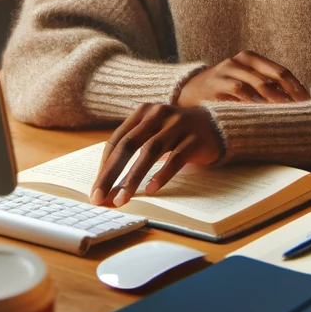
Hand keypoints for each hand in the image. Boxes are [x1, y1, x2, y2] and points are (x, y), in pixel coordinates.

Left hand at [90, 104, 221, 206]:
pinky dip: (162, 174)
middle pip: (129, 144)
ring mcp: (178, 125)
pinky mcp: (194, 139)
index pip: (117, 139)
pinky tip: (150, 189)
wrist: (214, 125)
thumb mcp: (153, 133)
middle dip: (111, 173)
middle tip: (100, 196)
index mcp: (143, 112)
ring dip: (133, 177)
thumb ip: (133, 151)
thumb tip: (108, 186)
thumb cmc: (176, 134)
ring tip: (122, 198)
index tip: (96, 189)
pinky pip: (176, 158)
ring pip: (150, 151)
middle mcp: (158, 114)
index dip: (105, 165)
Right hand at [177, 51, 308, 105]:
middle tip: (301, 112)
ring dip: (272, 104)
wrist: (189, 89)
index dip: (296, 88)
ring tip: (285, 116)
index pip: (280, 71)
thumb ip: (267, 82)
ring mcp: (225, 75)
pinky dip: (251, 108)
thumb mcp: (245, 76)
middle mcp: (237, 63)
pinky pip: (237, 99)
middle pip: (270, 80)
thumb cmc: (225, 85)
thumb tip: (298, 98)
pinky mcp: (215, 89)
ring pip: (254, 89)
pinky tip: (262, 118)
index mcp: (249, 57)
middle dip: (288, 97)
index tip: (309, 103)